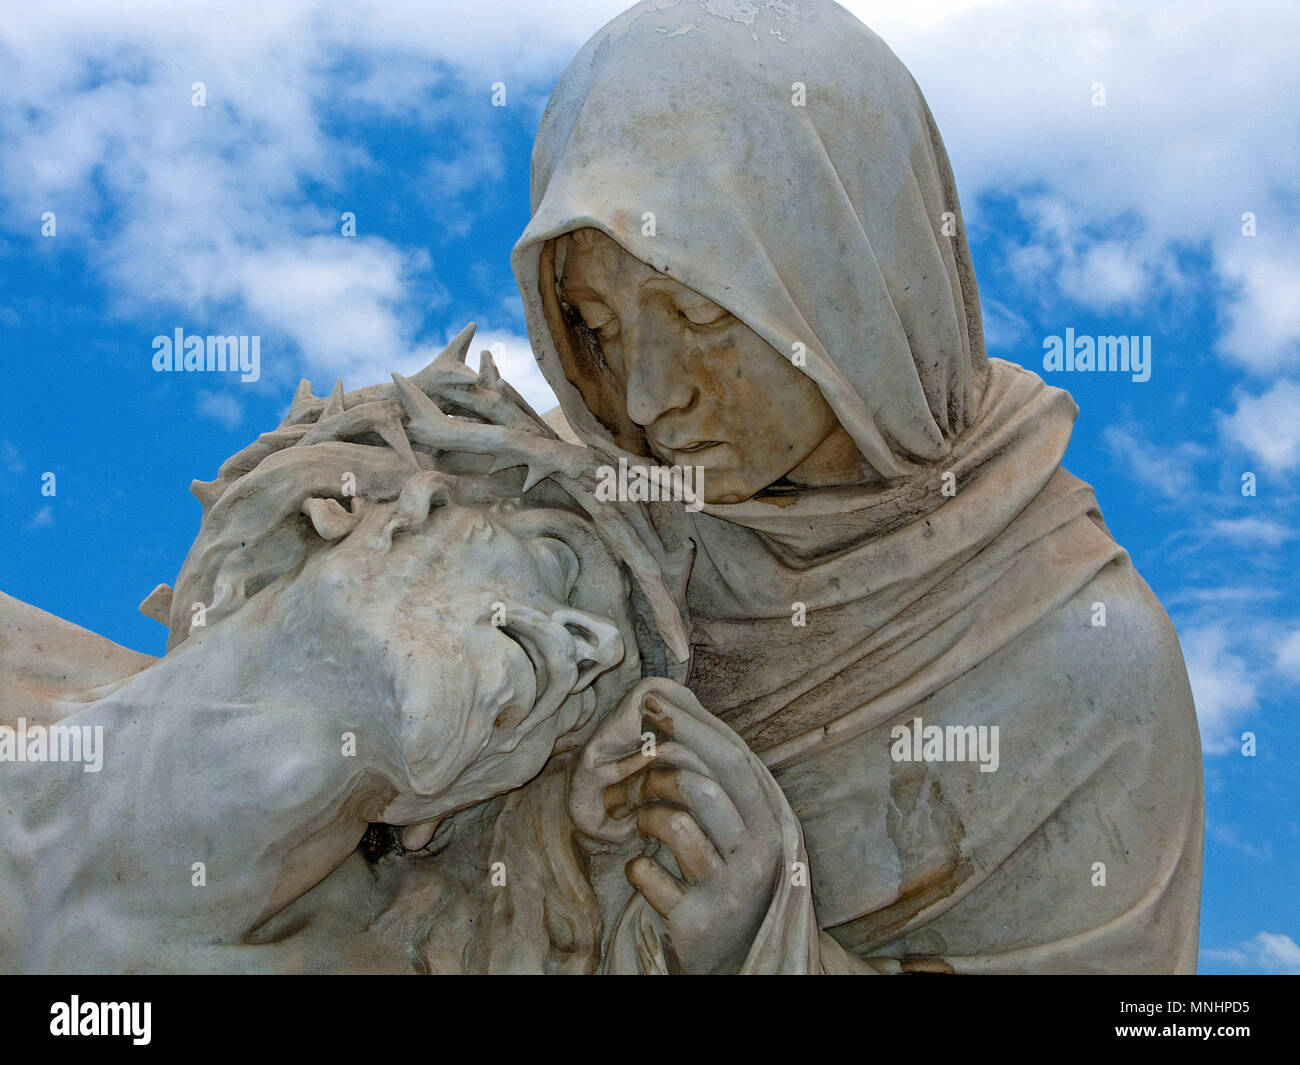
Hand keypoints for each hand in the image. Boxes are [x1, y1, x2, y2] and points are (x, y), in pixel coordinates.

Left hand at [573, 678, 785, 973]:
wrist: (733, 961)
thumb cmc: (725, 878)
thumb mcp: (737, 828)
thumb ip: (720, 778)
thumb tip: (680, 704)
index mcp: (769, 822)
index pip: (733, 758)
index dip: (691, 725)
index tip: (652, 702)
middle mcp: (757, 854)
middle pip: (704, 786)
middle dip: (658, 766)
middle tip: (633, 770)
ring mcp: (728, 890)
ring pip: (675, 822)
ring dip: (646, 814)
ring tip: (643, 822)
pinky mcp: (696, 921)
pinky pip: (648, 871)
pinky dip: (636, 866)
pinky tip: (647, 872)